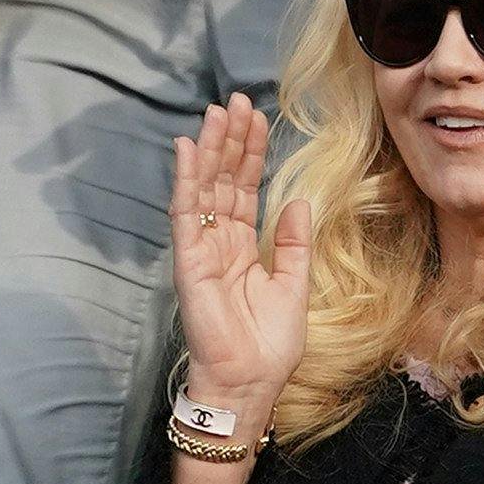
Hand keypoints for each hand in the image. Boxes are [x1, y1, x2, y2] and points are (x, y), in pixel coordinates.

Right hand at [166, 94, 308, 423]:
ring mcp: (201, 249)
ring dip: (208, 150)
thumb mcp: (295, 286)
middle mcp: (219, 242)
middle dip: (229, 140)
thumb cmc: (270, 345)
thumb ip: (293, 243)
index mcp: (244, 247)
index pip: (246, 189)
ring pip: (204, 189)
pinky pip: (186, 214)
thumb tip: (298, 201)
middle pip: (224, 180)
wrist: (249, 383)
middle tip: (234, 100)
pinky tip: (187, 150)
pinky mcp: (188, 261)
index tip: (255, 117)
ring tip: (215, 112)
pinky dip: (186, 181)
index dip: (250, 153)